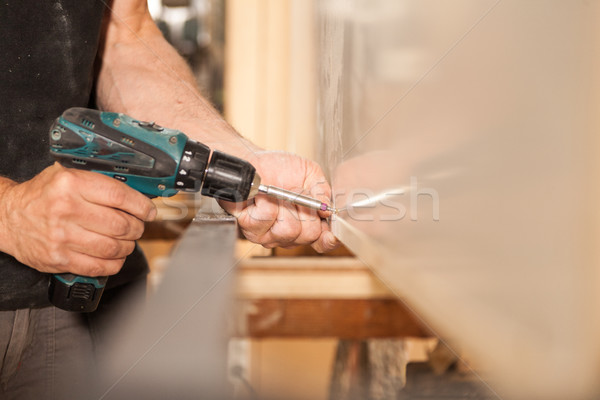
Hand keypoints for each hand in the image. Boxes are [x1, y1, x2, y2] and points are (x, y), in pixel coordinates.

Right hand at [0, 163, 155, 275]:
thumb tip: (137, 195)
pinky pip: (99, 266)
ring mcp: (62, 237)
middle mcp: (66, 210)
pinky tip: (115, 256)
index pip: (119, 196)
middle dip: (137, 228)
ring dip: (128, 246)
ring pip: (113, 247)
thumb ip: (98, 183)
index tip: (149, 211)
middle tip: (137, 227)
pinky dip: (114, 263)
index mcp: (71, 184)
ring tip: (127, 241)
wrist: (7, 217)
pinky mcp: (59, 259)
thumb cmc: (42, 196)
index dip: (141, 206)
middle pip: (121, 224)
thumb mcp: (66, 176)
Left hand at [220, 151, 338, 252]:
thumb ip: (322, 191)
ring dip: (286, 204)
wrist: (252, 162)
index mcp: (306, 224)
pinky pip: (268, 217)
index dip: (329, 239)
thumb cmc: (277, 168)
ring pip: (289, 230)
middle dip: (306, 209)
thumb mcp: (309, 173)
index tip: (331, 232)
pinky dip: (267, 200)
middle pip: (309, 235)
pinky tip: (262, 197)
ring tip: (277, 194)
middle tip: (296, 193)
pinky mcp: (251, 229)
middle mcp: (288, 234)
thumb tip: (328, 209)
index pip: (323, 242)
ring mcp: (269, 235)